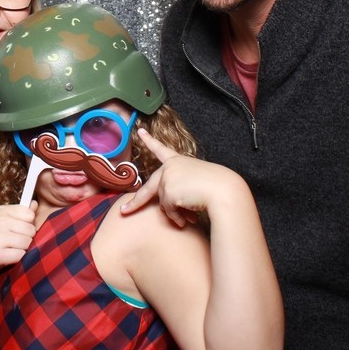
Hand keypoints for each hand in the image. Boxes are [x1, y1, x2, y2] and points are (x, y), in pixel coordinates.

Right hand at [0, 203, 37, 282]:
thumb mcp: (2, 220)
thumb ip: (20, 213)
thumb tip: (35, 204)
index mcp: (0, 211)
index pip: (29, 214)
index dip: (28, 223)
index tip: (18, 229)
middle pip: (31, 229)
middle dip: (26, 237)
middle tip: (13, 241)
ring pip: (28, 242)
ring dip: (23, 249)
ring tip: (11, 248)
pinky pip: (21, 255)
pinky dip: (18, 258)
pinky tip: (9, 256)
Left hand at [121, 128, 243, 226]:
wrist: (224, 191)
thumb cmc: (217, 187)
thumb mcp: (195, 182)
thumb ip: (179, 189)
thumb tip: (169, 208)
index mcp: (179, 161)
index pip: (161, 149)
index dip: (149, 140)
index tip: (139, 131)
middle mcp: (170, 167)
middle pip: (149, 188)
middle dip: (135, 202)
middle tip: (124, 211)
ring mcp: (167, 178)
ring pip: (163, 203)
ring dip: (175, 214)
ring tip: (189, 217)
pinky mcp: (167, 191)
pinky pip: (169, 211)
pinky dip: (177, 218)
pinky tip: (189, 218)